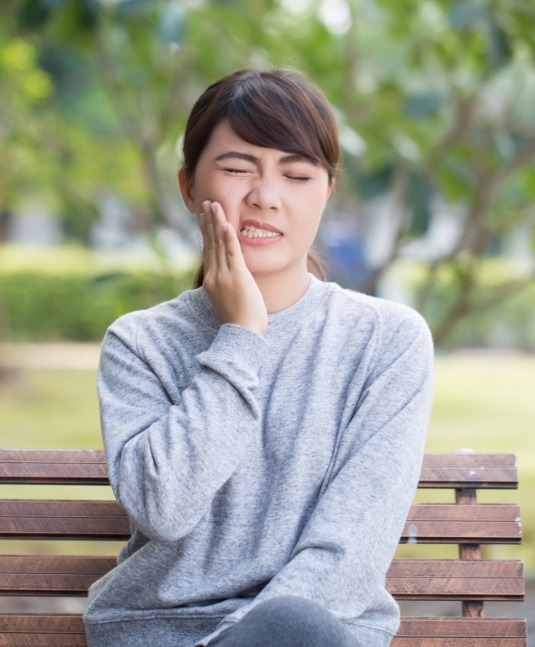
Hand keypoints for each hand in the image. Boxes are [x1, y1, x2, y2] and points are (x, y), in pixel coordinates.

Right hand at [199, 201, 267, 335]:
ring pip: (219, 244)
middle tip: (207, 203)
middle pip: (210, 243)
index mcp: (211, 281)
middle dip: (209, 221)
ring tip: (215, 206)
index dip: (206, 232)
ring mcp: (224, 276)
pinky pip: (232, 253)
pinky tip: (227, 224)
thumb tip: (228, 279)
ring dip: (217, 223)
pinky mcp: (237, 277)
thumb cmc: (239, 322)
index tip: (204, 217)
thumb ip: (225, 286)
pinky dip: (229, 237)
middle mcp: (214, 276)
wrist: (242, 334)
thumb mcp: (227, 300)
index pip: (208, 251)